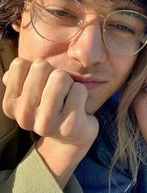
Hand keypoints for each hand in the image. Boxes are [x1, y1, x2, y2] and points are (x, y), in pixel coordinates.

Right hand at [2, 57, 98, 186]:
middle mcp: (24, 115)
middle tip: (59, 91)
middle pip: (41, 66)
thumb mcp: (32, 90)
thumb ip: (22, 75)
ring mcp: (46, 123)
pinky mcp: (69, 126)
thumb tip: (19, 62)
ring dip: (69, 82)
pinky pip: (78, 89)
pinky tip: (79, 106)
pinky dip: (82, 92)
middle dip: (54, 73)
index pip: (19, 65)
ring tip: (68, 97)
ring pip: (60, 76)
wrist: (70, 137)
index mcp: (10, 104)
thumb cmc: (51, 105)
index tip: (42, 84)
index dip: (36, 69)